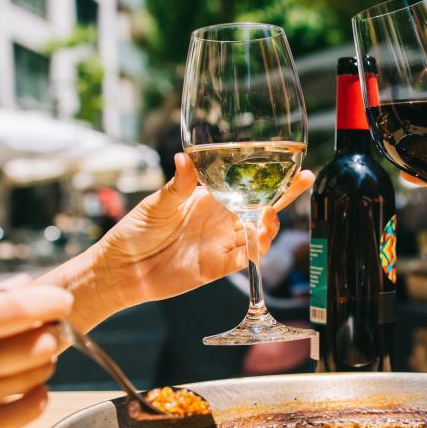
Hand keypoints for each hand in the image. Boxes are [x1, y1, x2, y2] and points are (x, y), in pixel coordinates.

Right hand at [0, 281, 71, 427]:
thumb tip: (21, 283)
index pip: (14, 308)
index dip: (50, 302)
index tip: (63, 301)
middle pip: (37, 342)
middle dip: (49, 336)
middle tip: (44, 336)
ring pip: (38, 374)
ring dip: (41, 366)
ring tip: (24, 365)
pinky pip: (31, 407)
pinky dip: (36, 396)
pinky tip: (22, 392)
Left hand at [51, 152, 313, 328]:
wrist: (123, 268)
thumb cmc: (135, 231)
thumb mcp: (156, 204)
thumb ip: (177, 185)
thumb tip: (184, 159)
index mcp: (208, 198)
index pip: (244, 183)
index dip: (267, 174)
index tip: (287, 161)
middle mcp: (220, 218)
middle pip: (261, 206)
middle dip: (284, 194)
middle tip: (302, 180)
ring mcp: (222, 242)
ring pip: (258, 232)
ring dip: (271, 223)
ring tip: (272, 213)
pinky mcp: (218, 266)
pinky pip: (246, 258)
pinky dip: (257, 249)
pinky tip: (260, 238)